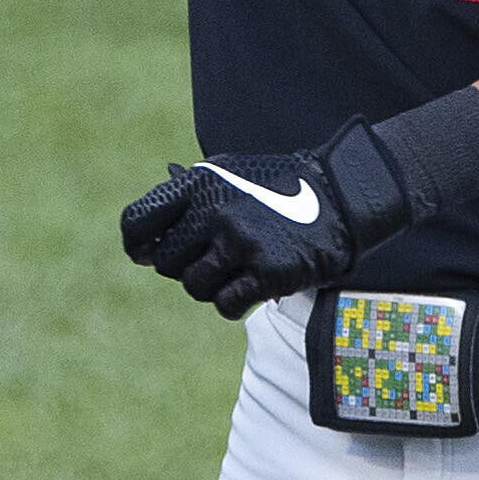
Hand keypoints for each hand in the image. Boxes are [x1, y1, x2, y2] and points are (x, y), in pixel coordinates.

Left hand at [119, 123, 415, 319]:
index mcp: (198, 183)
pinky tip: (251, 289)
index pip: (138, 222)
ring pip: (194, 287)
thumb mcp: (227, 175)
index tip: (145, 255)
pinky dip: (235, 303)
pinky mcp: (266, 270)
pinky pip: (226, 304)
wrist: (342, 195)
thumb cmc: (276, 189)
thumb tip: (141, 249)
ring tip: (237, 271)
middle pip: (166, 262)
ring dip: (212, 287)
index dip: (136, 245)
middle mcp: (214, 210)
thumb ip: (185, 202)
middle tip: (216, 259)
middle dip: (185, 267)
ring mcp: (240, 240)